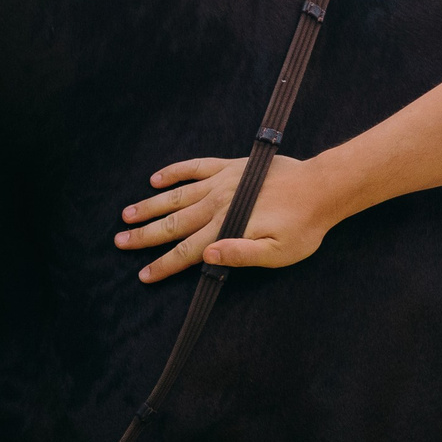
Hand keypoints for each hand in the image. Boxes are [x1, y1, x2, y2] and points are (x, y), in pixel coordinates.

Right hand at [115, 154, 332, 282]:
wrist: (322, 187)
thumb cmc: (303, 227)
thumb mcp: (279, 252)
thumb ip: (241, 254)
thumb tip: (207, 256)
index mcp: (227, 227)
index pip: (186, 251)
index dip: (163, 264)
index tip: (143, 274)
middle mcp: (218, 204)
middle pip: (174, 223)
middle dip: (144, 234)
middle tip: (119, 241)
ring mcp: (223, 182)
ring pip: (177, 195)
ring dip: (151, 205)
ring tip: (127, 213)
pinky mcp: (231, 167)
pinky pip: (195, 166)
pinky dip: (174, 171)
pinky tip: (156, 179)